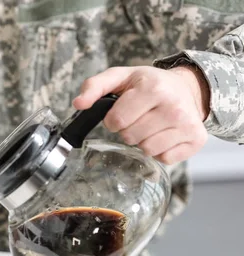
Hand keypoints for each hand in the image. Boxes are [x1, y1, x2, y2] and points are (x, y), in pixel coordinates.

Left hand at [73, 65, 210, 164]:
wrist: (186, 87)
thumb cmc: (149, 84)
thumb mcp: (120, 77)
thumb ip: (94, 86)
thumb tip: (78, 103)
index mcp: (153, 88)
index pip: (116, 120)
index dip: (113, 119)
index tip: (123, 111)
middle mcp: (174, 107)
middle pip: (130, 137)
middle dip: (128, 130)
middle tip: (139, 117)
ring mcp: (187, 124)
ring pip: (147, 150)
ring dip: (143, 141)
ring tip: (151, 125)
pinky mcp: (196, 140)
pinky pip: (164, 158)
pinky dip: (160, 150)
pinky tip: (165, 134)